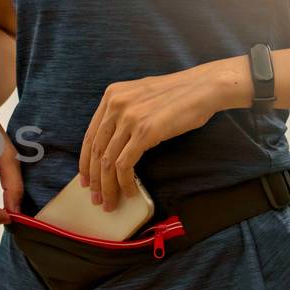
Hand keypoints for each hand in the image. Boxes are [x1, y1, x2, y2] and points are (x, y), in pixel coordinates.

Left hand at [77, 62, 236, 211]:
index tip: (85, 179)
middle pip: (95, 151)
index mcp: (111, 95)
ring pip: (107, 161)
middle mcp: (115, 105)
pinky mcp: (145, 131)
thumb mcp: (141, 96)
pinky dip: (124, 183)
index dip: (85, 161)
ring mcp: (129, 118)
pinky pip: (124, 164)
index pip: (90, 135)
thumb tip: (114, 145)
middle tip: (95, 198)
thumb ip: (123, 113)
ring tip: (110, 202)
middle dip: (94, 179)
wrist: (204, 87)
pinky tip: (130, 192)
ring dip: (107, 187)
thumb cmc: (179, 95)